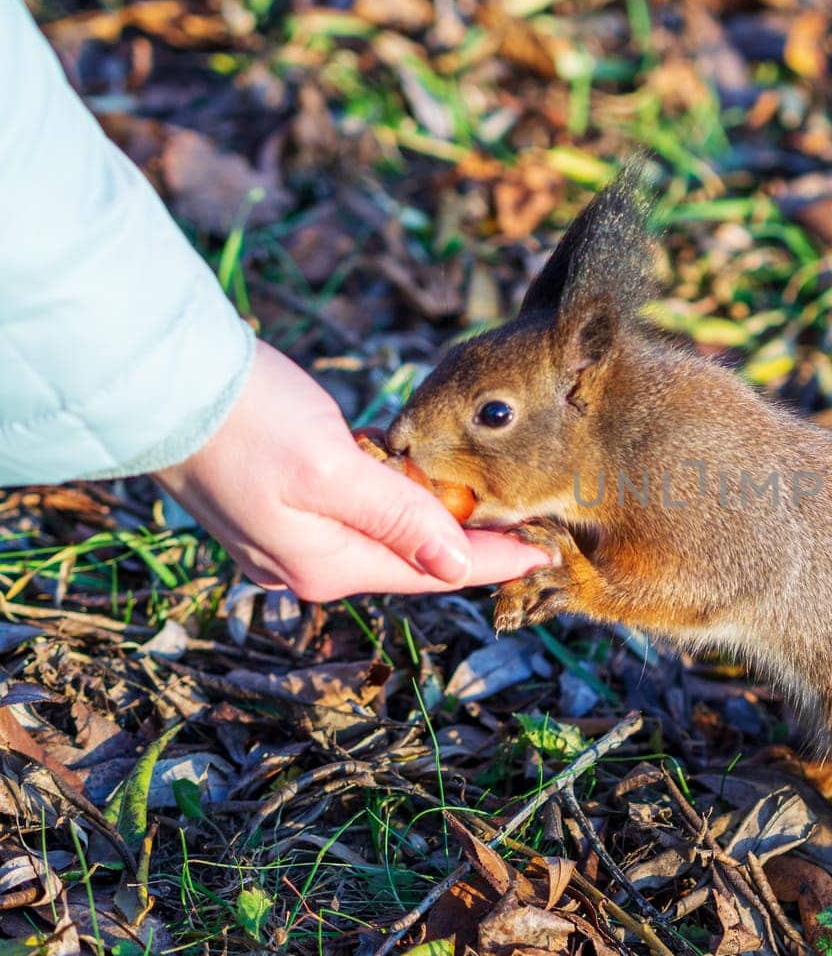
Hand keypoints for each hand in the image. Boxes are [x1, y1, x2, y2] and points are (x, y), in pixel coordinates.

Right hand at [154, 342, 548, 602]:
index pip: (435, 569)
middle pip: (410, 556)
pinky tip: (414, 473)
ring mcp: (287, 538)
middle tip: (530, 527)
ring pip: (382, 533)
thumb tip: (456, 563)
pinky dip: (388, 493)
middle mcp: (307, 563)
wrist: (159, 386)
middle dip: (467, 542)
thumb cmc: (248, 421)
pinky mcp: (276, 504)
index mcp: (326, 564)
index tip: (547, 554)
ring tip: (489, 506)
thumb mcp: (333, 470)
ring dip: (430, 518)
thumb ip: (398, 519)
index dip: (495, 559)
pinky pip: (352, 509)